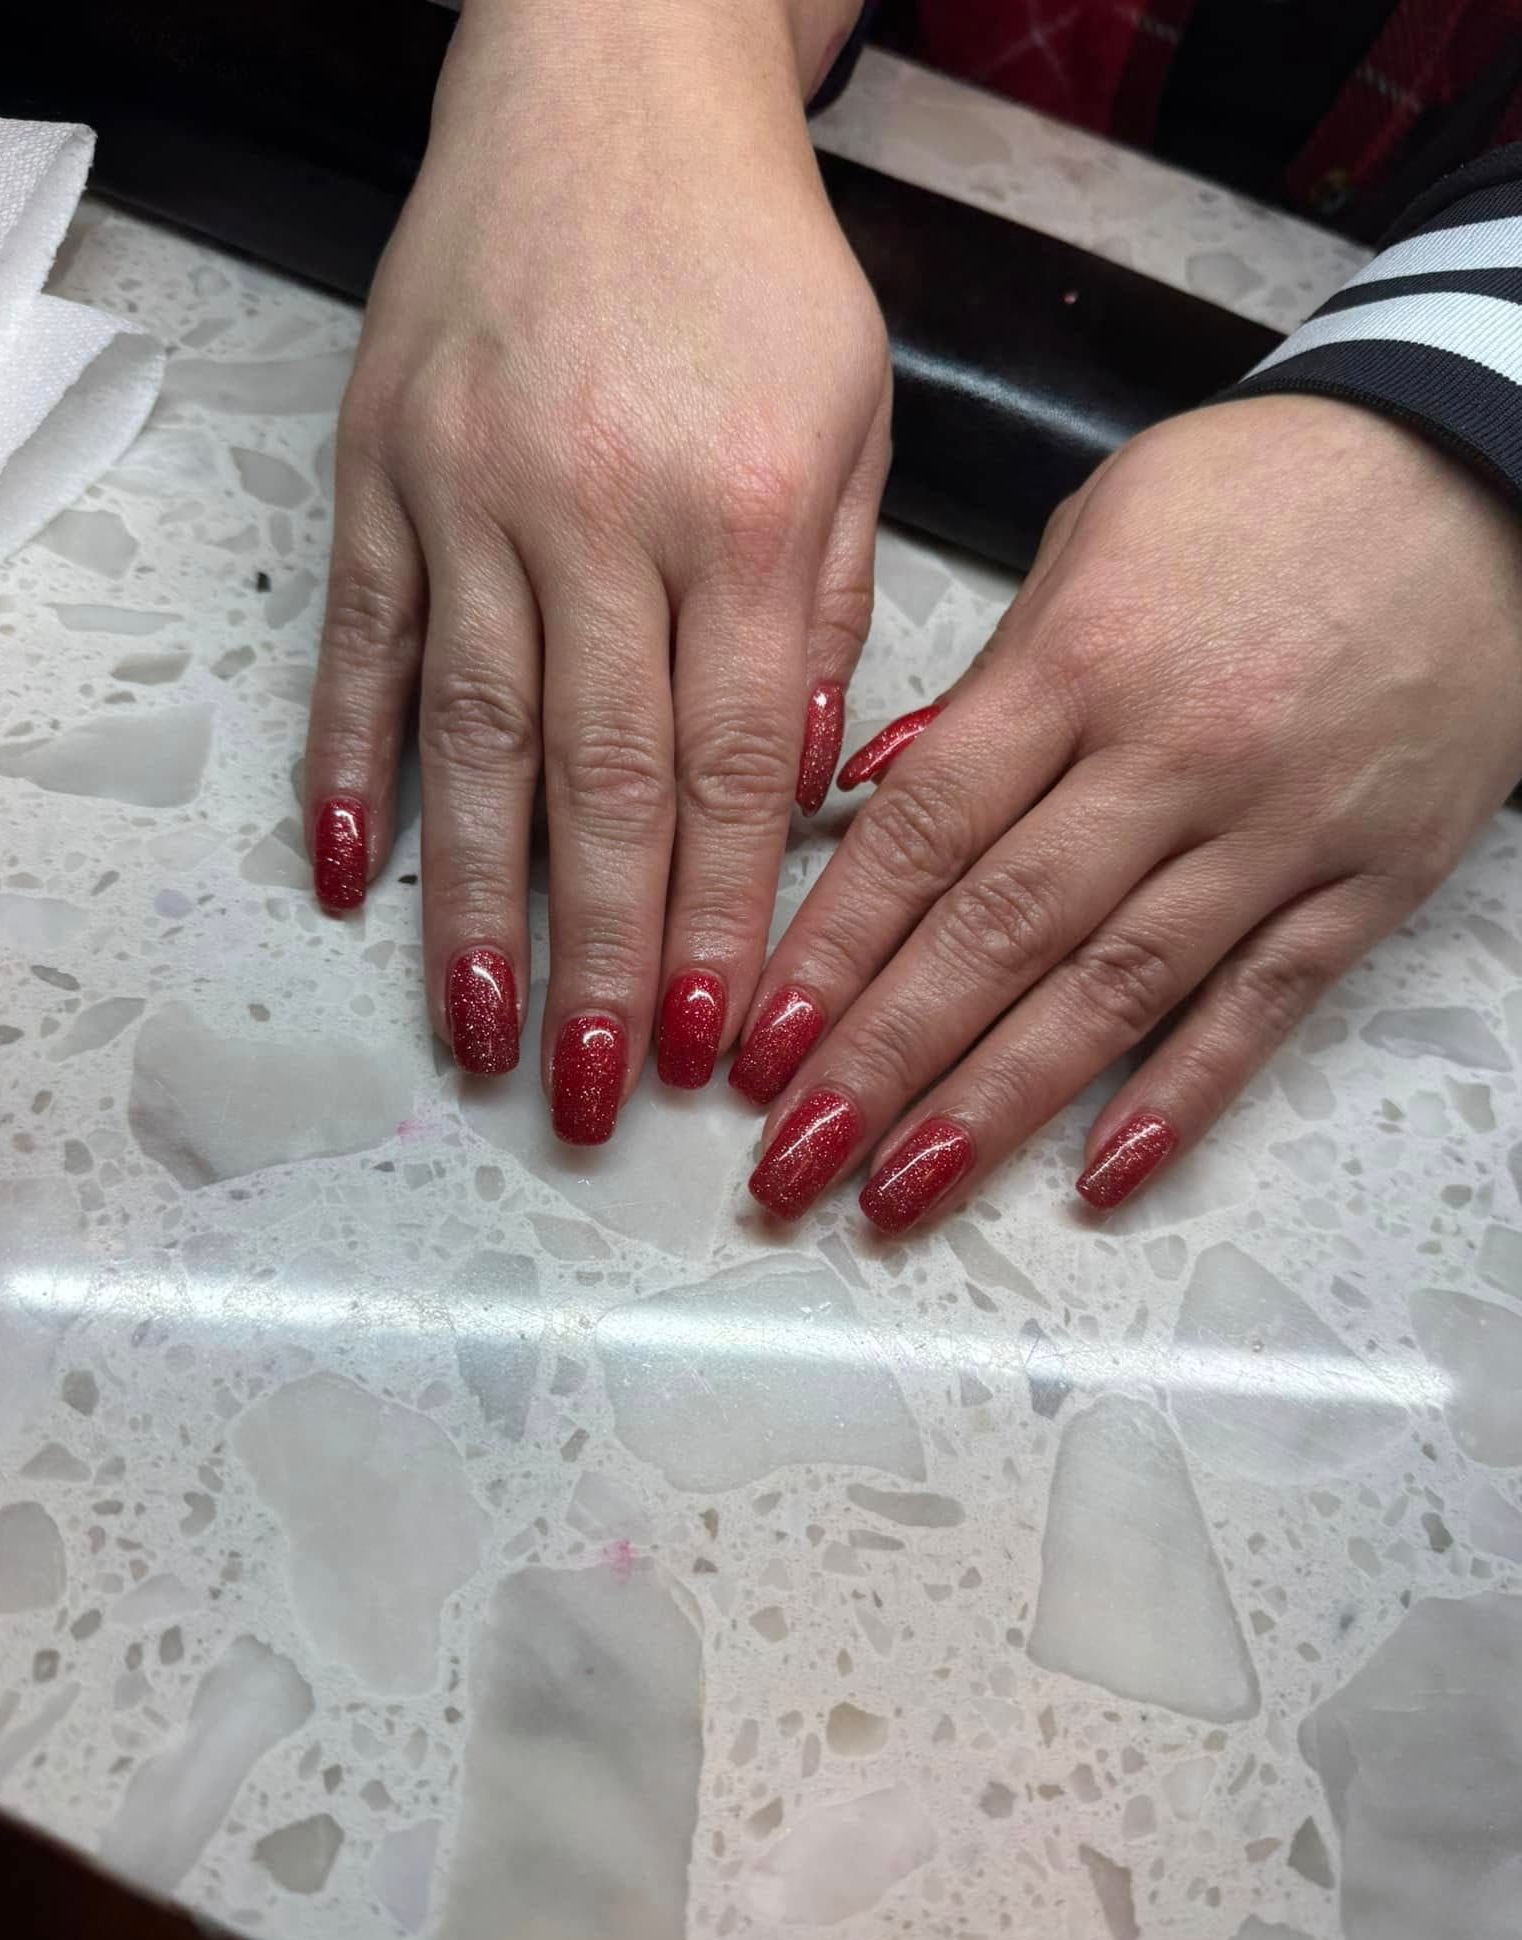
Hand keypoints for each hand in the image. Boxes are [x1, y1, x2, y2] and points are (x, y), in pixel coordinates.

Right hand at [304, 0, 888, 1137]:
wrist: (606, 83)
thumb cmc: (751, 265)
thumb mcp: (850, 421)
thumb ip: (827, 606)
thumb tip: (796, 784)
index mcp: (737, 515)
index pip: (731, 767)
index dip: (724, 920)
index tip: (721, 1040)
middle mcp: (596, 513)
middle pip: (600, 781)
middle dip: (605, 956)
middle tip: (601, 1095)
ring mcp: (470, 491)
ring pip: (472, 736)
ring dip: (475, 903)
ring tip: (482, 1033)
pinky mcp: (380, 467)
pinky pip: (361, 641)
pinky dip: (351, 764)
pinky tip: (352, 876)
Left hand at [733, 396, 1521, 1224]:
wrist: (1478, 476)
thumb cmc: (1265, 497)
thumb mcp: (1093, 536)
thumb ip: (985, 684)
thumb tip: (872, 790)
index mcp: (1080, 660)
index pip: (926, 831)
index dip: (833, 949)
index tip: (758, 1042)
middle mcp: (1171, 755)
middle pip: (999, 930)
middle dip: (882, 1059)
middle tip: (791, 1160)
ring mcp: (1276, 827)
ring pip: (1114, 990)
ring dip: (996, 1107)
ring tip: (898, 1195)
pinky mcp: (1367, 879)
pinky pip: (1262, 1006)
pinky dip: (1183, 1098)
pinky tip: (1100, 1179)